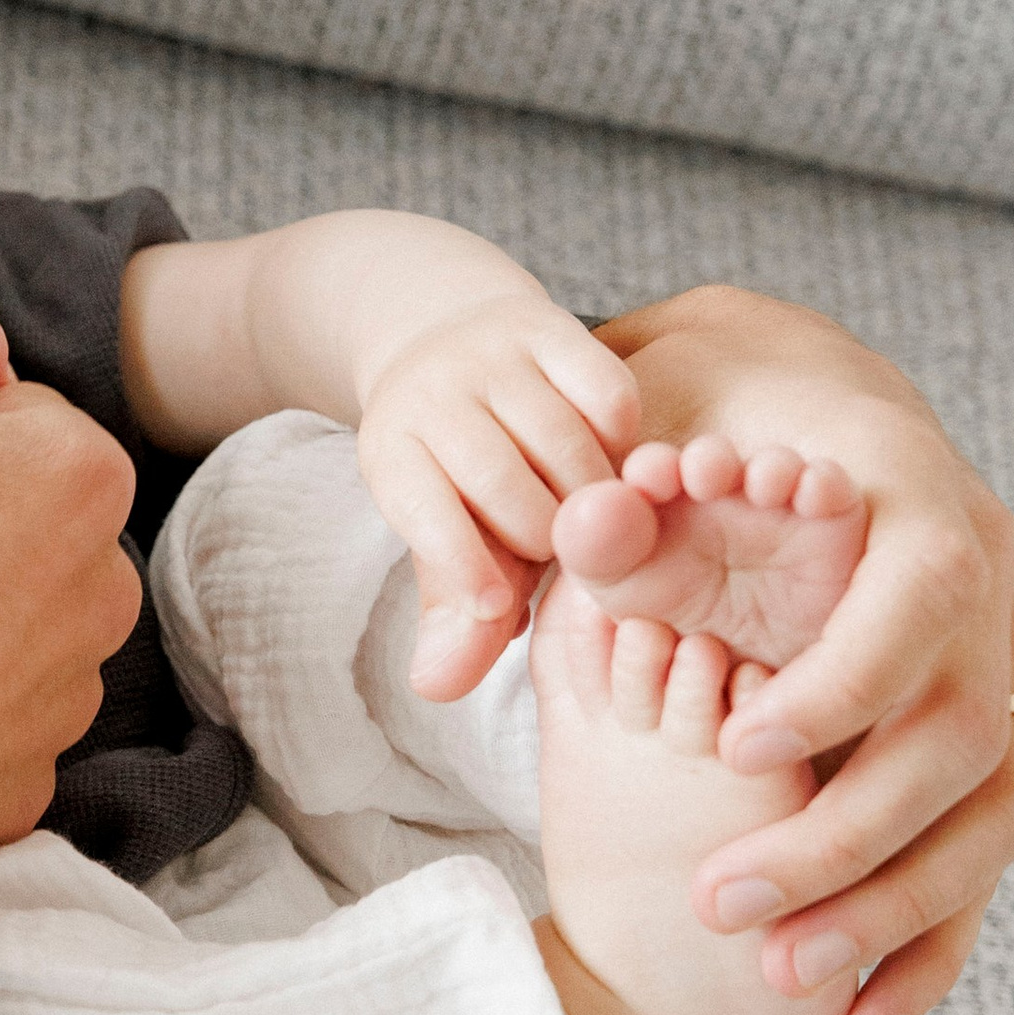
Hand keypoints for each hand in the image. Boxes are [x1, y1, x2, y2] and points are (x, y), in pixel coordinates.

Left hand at [357, 294, 641, 698]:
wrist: (447, 344)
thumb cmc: (455, 471)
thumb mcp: (442, 537)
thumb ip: (455, 614)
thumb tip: (439, 688)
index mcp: (391, 451)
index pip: (429, 518)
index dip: (468, 571)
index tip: (502, 607)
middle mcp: (432, 393)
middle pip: (505, 487)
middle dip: (544, 539)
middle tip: (563, 556)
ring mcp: (491, 354)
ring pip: (564, 445)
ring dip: (594, 499)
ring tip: (595, 521)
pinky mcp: (550, 327)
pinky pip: (608, 396)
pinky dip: (621, 441)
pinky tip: (613, 463)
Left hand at [600, 285, 1013, 1014]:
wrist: (778, 410)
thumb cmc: (704, 423)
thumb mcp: (639, 446)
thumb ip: (585, 527)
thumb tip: (511, 598)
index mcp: (914, 491)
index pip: (924, 589)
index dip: (849, 679)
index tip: (742, 748)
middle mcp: (984, 581)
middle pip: (966, 728)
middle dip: (853, 830)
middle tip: (724, 900)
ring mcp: (1003, 665)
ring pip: (997, 809)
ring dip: (898, 906)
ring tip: (785, 974)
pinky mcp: (989, 745)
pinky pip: (988, 857)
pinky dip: (929, 944)